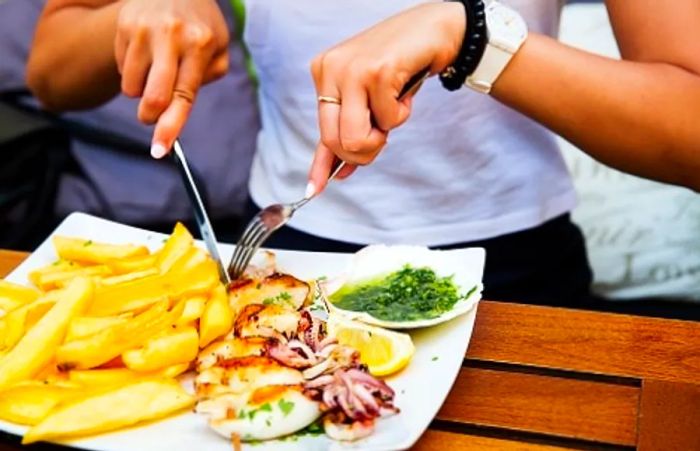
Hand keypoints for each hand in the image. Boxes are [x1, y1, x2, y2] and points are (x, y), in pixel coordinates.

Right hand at [115, 0, 229, 157]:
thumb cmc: (201, 24)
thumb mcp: (219, 46)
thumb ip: (208, 77)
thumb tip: (179, 106)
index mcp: (200, 45)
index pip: (184, 96)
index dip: (170, 127)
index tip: (159, 150)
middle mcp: (171, 36)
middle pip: (152, 97)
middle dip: (150, 117)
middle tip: (152, 117)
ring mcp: (144, 29)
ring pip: (130, 86)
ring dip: (141, 90)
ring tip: (156, 69)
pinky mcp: (124, 25)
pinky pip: (121, 68)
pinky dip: (132, 70)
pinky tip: (146, 52)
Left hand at [306, 2, 464, 194]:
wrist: (433, 31)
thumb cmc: (401, 66)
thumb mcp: (369, 99)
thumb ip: (353, 130)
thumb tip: (340, 171)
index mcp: (323, 74)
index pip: (321, 130)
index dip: (321, 164)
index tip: (314, 189)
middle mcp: (330, 70)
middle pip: (335, 141)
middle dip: (363, 152)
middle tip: (382, 136)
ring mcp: (350, 70)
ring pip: (354, 139)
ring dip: (382, 135)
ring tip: (393, 107)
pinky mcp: (376, 72)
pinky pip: (387, 121)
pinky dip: (402, 113)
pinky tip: (404, 89)